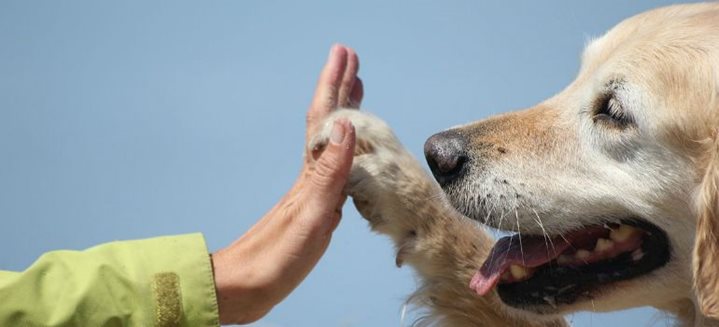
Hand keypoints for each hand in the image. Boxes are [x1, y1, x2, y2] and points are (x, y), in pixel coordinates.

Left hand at [211, 44, 362, 324]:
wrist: (244, 288)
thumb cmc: (276, 258)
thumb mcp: (310, 214)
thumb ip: (330, 172)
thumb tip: (347, 125)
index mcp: (312, 174)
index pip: (326, 119)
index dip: (335, 85)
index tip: (345, 56)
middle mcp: (311, 176)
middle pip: (327, 123)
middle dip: (339, 89)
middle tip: (351, 61)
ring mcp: (310, 190)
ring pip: (332, 141)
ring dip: (343, 114)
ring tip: (354, 93)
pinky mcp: (312, 208)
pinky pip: (335, 165)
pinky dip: (346, 148)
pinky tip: (349, 152)